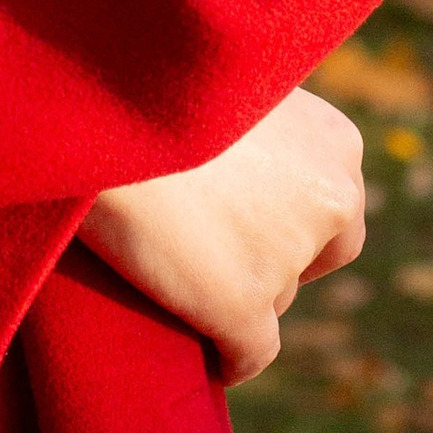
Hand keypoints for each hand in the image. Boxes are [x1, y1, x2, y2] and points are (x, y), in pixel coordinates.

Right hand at [78, 87, 366, 384]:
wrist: (98, 99)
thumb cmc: (145, 74)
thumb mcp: (224, 80)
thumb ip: (252, 119)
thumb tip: (238, 158)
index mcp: (333, 143)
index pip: (334, 206)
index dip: (285, 213)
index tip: (238, 210)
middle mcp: (330, 201)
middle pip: (309, 256)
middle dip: (268, 256)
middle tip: (204, 242)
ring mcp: (288, 256)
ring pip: (275, 299)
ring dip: (235, 293)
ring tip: (175, 272)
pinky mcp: (243, 306)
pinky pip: (249, 354)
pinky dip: (229, 358)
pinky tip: (205, 355)